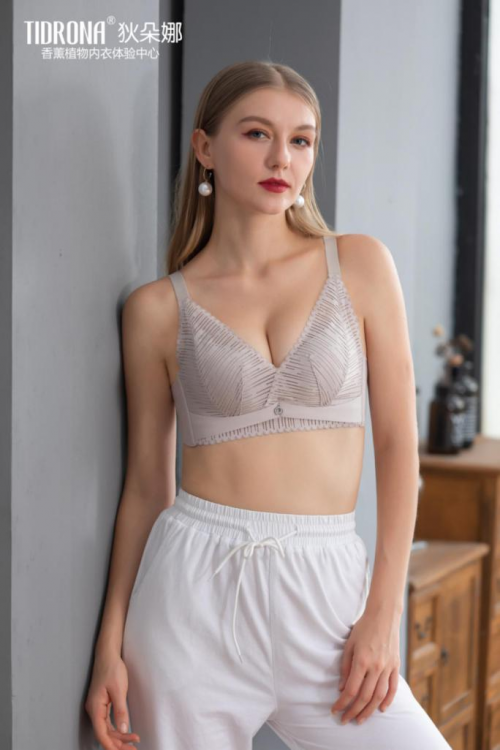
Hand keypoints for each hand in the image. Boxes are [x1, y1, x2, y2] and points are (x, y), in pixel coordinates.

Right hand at [85, 650, 139, 748]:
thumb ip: (120, 711)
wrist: (108, 654)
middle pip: (104, 733)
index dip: (111, 745)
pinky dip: (117, 728)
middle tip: (133, 749)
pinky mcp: (103, 704)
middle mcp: (94, 710)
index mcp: (95, 707)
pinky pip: (108, 722)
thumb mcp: (119, 689)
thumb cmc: (112, 669)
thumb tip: (123, 730)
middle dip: (118, 743)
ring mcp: (98, 708)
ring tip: (134, 742)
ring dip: (119, 737)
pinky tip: (127, 732)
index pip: (101, 733)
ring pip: (107, 729)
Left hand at [330, 608, 400, 724]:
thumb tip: (342, 688)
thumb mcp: (349, 644)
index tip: (335, 710)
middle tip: (345, 720)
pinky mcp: (395, 666)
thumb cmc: (363, 627)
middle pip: (364, 697)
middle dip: (353, 711)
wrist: (384, 615)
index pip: (351, 689)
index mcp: (362, 660)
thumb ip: (345, 666)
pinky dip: (388, 700)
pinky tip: (381, 708)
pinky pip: (393, 688)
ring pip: (379, 696)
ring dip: (369, 711)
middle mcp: (376, 667)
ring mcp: (388, 667)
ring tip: (361, 719)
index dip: (342, 703)